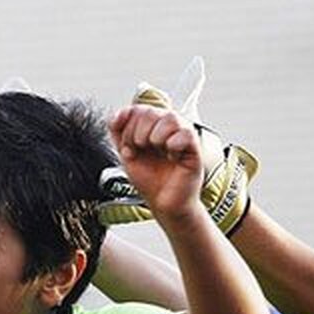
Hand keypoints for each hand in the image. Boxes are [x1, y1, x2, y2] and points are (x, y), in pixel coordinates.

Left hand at [97, 57, 259, 234]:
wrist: (163, 204)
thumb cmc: (150, 180)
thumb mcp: (126, 153)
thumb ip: (118, 131)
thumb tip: (119, 112)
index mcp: (154, 127)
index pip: (139, 109)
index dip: (128, 125)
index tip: (128, 146)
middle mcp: (169, 129)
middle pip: (152, 111)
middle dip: (138, 132)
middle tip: (141, 150)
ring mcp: (183, 137)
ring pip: (171, 117)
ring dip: (156, 136)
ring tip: (157, 151)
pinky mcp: (194, 150)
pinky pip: (187, 133)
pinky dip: (174, 144)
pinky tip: (171, 157)